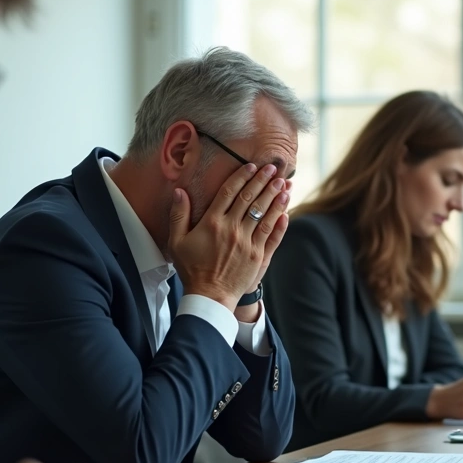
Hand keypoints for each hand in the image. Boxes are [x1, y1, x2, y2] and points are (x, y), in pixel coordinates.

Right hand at [169, 164, 289, 310]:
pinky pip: (271, 235)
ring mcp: (247, 243)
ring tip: (284, 184)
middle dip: (263, 182)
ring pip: (264, 215)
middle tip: (274, 168)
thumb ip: (179, 215)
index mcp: (212, 223)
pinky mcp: (258, 256)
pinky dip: (279, 222)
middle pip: (250, 199)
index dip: (242, 177)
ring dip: (275, 198)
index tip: (252, 166)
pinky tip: (285, 211)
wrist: (209, 296)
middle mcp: (232, 230)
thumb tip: (179, 191)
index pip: (230, 192)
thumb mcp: (177, 241)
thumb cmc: (192, 268)